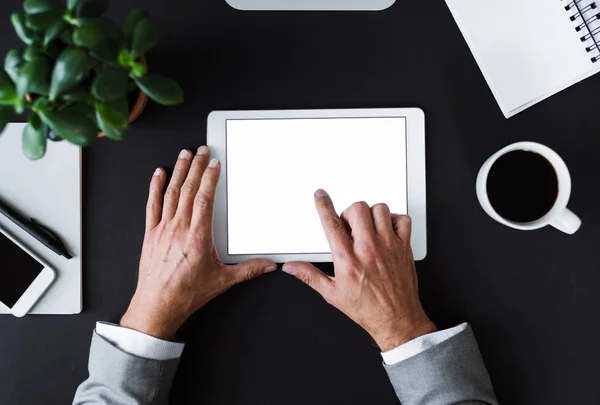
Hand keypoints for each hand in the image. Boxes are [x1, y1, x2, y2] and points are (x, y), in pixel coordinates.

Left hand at [121, 147, 276, 339]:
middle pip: (187, 190)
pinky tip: (158, 174)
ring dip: (178, 171)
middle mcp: (179, 228)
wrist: (157, 306)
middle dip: (195, 167)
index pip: (204, 198)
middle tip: (201, 150)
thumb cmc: (186, 294)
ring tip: (184, 155)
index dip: (209, 178)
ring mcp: (162, 229)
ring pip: (170, 193)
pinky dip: (154, 187)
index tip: (214, 163)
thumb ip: (248, 270)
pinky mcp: (150, 234)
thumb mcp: (222, 282)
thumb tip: (268, 265)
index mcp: (198, 236)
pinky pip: (152, 205)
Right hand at [282, 190, 435, 350]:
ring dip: (371, 214)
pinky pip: (402, 219)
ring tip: (368, 228)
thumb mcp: (332, 294)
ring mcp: (389, 246)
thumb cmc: (367, 309)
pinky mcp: (404, 247)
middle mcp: (369, 249)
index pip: (332, 224)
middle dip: (350, 213)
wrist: (396, 320)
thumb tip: (292, 267)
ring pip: (380, 209)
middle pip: (357, 209)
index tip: (320, 195)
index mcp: (348, 260)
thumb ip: (310, 275)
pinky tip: (387, 230)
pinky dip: (394, 220)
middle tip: (349, 226)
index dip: (324, 206)